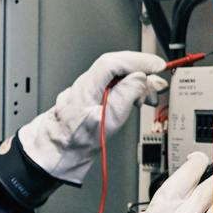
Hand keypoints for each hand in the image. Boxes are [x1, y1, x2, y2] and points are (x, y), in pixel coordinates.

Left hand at [16, 51, 168, 184]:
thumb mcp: (107, 120)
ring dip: (137, 84)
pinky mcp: (92, 98)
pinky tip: (136, 101)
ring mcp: (88, 90)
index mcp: (88, 86)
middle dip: (141, 73)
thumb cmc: (75, 140)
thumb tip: (141, 78)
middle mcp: (86, 84)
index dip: (138, 60)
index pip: (115, 62)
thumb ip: (126, 95)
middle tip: (156, 87)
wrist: (56, 152)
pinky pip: (113, 86)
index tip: (156, 66)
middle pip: (118, 67)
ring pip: (118, 77)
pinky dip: (128, 91)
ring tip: (149, 99)